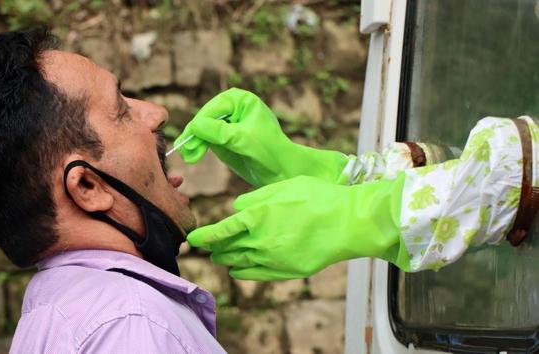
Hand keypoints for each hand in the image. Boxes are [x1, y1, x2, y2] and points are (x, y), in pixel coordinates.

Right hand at [175, 88, 347, 186]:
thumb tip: (194, 125)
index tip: (190, 140)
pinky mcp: (223, 138)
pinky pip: (206, 140)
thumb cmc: (269, 150)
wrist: (282, 171)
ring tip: (188, 158)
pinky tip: (192, 157)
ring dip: (193, 143)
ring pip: (202, 130)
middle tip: (186, 152)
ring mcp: (226, 123)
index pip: (213, 109)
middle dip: (194, 136)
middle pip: (205, 119)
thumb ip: (218, 132)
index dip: (200, 124)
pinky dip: (198, 148)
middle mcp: (232, 108)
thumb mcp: (243, 140)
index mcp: (240, 100)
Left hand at [187, 175, 410, 279]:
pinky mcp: (286, 271)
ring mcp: (273, 259)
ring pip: (238, 263)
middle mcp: (260, 240)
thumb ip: (253, 199)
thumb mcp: (281, 187)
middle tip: (206, 246)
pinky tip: (237, 270)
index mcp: (256, 216)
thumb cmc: (317, 197)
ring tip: (219, 256)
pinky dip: (242, 272)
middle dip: (213, 248)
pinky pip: (255, 275)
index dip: (203, 236)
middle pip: (226, 249)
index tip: (192, 239)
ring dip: (225, 259)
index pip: (220, 231)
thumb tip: (235, 209)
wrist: (347, 222)